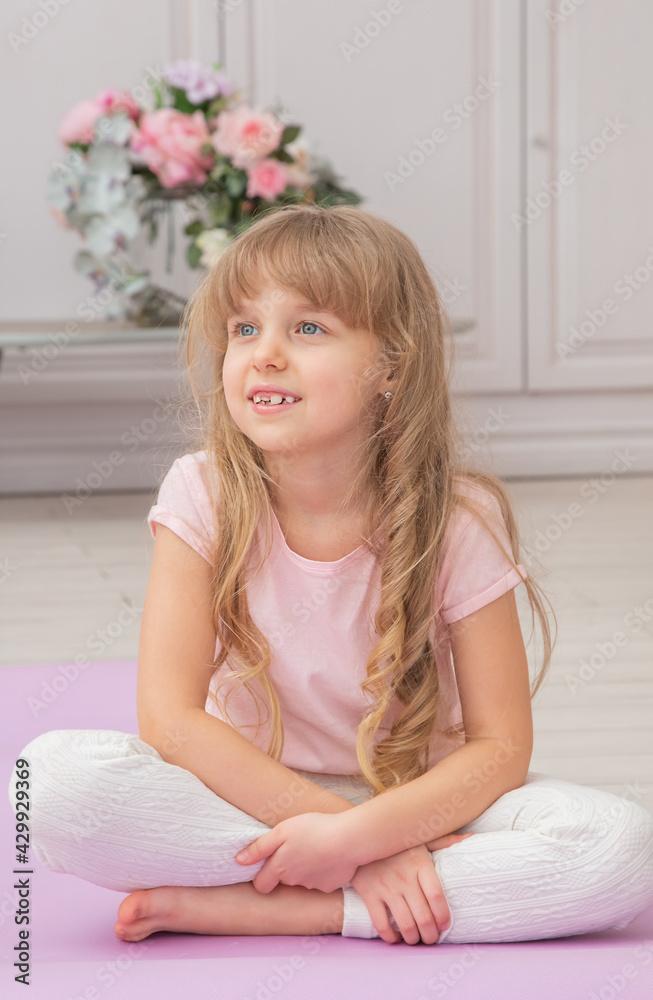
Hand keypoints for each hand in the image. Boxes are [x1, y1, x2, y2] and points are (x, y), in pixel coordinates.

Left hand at [234, 811, 357, 893]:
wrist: (349, 839)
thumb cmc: (314, 829)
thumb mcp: (282, 831)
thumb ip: (259, 847)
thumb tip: (239, 861)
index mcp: (280, 868)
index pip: (261, 885)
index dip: (262, 875)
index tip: (268, 863)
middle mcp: (294, 882)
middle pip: (282, 880)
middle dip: (285, 868)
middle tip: (296, 847)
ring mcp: (313, 886)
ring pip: (302, 880)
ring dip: (304, 868)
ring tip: (315, 847)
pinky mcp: (330, 886)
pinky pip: (320, 881)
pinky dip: (322, 871)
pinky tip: (328, 855)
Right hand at [349, 832, 473, 944]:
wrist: (359, 835)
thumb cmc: (395, 840)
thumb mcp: (420, 837)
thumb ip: (445, 841)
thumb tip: (471, 839)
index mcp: (420, 863)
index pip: (437, 896)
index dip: (443, 916)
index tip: (445, 925)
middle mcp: (404, 877)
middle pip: (423, 916)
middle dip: (431, 935)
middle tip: (432, 939)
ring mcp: (385, 886)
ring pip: (405, 924)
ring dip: (413, 939)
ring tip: (416, 939)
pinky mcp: (368, 893)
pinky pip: (381, 924)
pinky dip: (390, 937)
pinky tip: (396, 937)